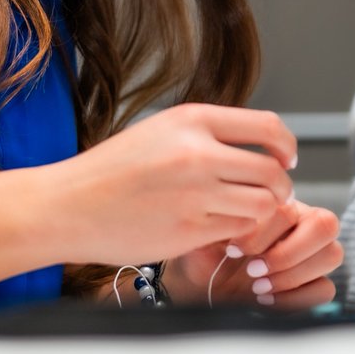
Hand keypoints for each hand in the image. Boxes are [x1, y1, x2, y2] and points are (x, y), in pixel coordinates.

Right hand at [52, 103, 297, 265]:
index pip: (267, 127)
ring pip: (262, 205)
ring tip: (244, 214)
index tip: (286, 158)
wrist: (68, 206)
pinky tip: (221, 230)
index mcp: (191, 120)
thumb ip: (205, 134)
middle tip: (271, 194)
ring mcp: (195, 194)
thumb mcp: (160, 131)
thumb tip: (255, 144)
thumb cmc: (111, 171)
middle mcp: (198, 153)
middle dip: (280, 186)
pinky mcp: (189, 231)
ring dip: (262, 213)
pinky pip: (237, 231)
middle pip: (272, 171)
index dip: (286, 146)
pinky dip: (237, 233)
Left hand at [166, 199, 342, 307]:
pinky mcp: (316, 283)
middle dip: (287, 253)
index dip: (262, 234)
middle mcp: (301, 224)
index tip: (233, 251)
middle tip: (253, 271)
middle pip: (325, 225)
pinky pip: (326, 288)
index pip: (289, 210)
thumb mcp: (206, 234)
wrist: (205, 286)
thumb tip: (232, 216)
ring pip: (332, 254)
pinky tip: (267, 301)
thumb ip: (218, 221)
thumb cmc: (207, 253)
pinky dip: (296, 299)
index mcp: (277, 203)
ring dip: (293, 275)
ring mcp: (313, 254)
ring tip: (258, 288)